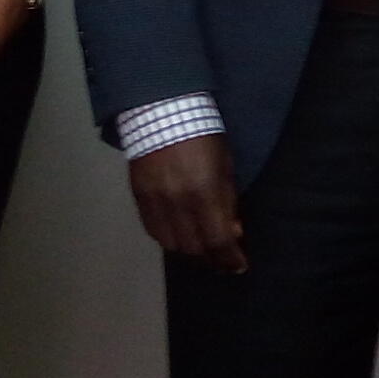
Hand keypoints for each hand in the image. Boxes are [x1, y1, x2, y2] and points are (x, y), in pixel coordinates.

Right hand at [128, 136, 245, 270]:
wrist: (162, 112)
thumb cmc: (203, 135)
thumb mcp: (226, 165)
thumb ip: (229, 201)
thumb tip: (233, 232)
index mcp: (204, 192)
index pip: (218, 241)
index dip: (230, 260)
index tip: (239, 266)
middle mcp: (178, 203)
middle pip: (195, 249)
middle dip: (212, 259)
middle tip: (222, 259)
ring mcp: (155, 202)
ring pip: (172, 245)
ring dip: (190, 251)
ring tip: (201, 248)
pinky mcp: (139, 198)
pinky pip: (153, 231)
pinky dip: (169, 239)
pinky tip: (179, 235)